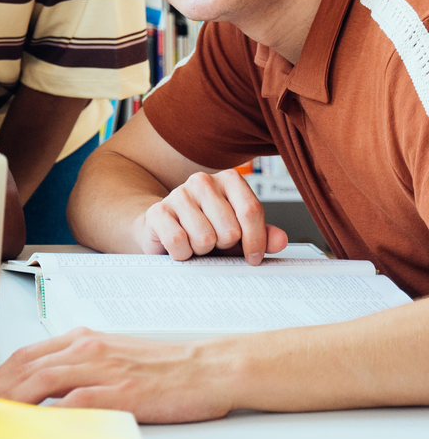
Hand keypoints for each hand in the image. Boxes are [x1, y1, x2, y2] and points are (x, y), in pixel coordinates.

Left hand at [0, 328, 237, 423]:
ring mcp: (102, 369)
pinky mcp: (120, 391)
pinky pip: (76, 401)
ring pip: (42, 380)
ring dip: (10, 398)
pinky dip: (50, 413)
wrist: (207, 368)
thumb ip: (82, 367)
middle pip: (25, 366)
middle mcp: (86, 349)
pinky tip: (33, 424)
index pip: (27, 355)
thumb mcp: (115, 357)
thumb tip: (51, 390)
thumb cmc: (166, 367)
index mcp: (84, 340)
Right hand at [137, 168, 288, 262]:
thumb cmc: (207, 230)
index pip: (251, 210)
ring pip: (205, 238)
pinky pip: (179, 242)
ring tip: (197, 243)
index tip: (253, 258)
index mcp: (228, 180)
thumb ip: (263, 236)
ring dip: (203, 251)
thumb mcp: (240, 234)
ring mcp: (177, 194)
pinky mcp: (157, 212)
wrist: (166, 231)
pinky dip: (183, 254)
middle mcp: (202, 181)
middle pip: (229, 229)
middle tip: (216, 243)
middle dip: (224, 246)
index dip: (256, 241)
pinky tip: (182, 247)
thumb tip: (280, 240)